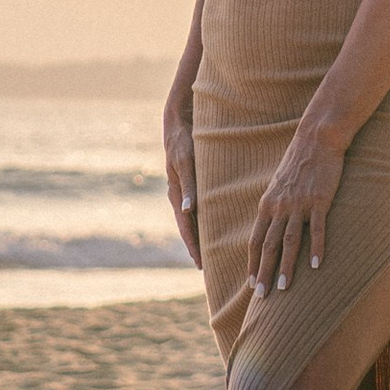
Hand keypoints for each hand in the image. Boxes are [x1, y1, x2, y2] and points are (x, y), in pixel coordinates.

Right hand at [162, 98, 200, 268]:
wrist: (178, 121)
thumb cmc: (183, 141)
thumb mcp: (186, 162)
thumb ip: (188, 185)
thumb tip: (188, 211)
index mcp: (177, 195)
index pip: (186, 228)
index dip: (193, 247)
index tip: (200, 265)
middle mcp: (179, 196)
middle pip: (189, 228)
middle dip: (196, 247)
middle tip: (207, 267)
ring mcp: (184, 190)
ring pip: (192, 219)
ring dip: (200, 235)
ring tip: (211, 252)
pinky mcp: (190, 183)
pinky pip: (197, 207)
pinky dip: (203, 219)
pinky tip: (213, 223)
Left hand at [247, 122, 346, 303]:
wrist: (317, 139)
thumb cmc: (299, 162)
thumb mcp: (279, 185)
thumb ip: (274, 206)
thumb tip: (270, 226)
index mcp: (267, 204)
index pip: (255, 239)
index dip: (252, 262)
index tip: (250, 283)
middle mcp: (279, 206)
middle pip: (268, 245)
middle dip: (263, 272)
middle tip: (261, 296)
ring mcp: (299, 204)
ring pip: (289, 241)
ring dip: (286, 266)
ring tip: (284, 288)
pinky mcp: (319, 200)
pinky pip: (316, 228)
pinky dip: (316, 248)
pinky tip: (316, 265)